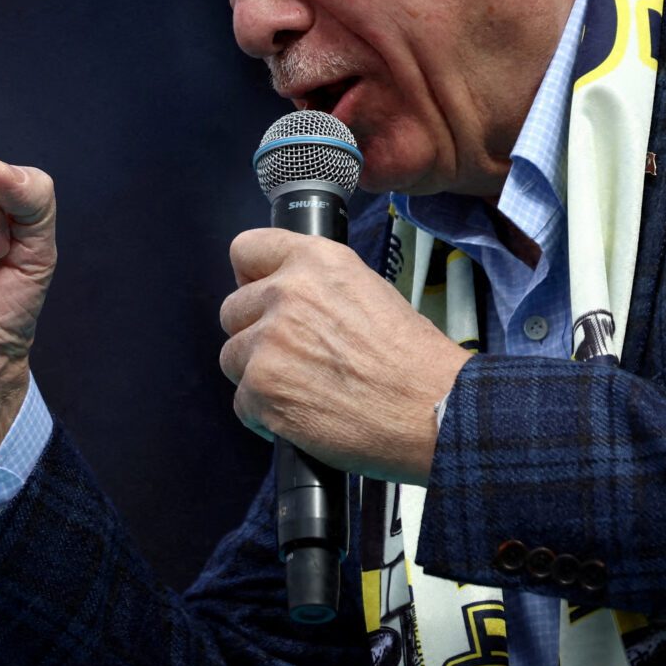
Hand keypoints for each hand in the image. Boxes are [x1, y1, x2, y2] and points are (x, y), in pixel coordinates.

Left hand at [219, 229, 470, 483]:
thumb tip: (285, 297)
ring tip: (302, 390)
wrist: (434, 411)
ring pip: (231, 358)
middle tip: (292, 357)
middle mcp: (286, 293)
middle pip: (232, 310)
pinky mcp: (262, 388)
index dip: (251, 278)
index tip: (259, 297)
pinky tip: (302, 417)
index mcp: (316, 260)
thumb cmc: (413, 360)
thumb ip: (318, 285)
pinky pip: (242, 402)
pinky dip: (265, 416)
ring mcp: (269, 342)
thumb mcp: (369, 290)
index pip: (247, 248)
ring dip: (259, 376)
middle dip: (255, 335)